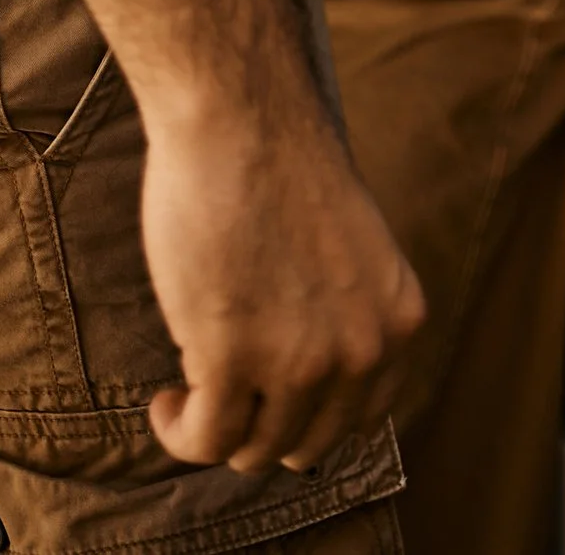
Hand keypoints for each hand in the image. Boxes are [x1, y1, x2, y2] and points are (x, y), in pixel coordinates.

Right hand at [142, 89, 424, 476]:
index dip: (310, 411)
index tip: (271, 392)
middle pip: (307, 442)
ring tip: (187, 396)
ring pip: (254, 449)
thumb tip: (307, 383)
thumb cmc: (281, 163)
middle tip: (224, 392)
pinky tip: (165, 403)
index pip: (361, 416)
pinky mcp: (231, 360)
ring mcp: (299, 361)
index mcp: (398, 319)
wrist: (241, 114)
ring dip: (215, 430)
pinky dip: (180, 432)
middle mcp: (361, 350)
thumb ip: (343, 314)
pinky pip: (205, 439)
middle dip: (262, 425)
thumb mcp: (350, 251)